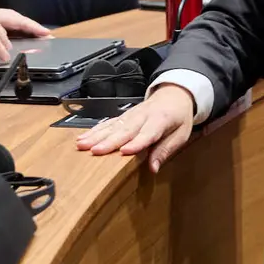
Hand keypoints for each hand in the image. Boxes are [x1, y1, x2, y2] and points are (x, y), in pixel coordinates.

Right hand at [75, 84, 194, 171]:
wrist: (174, 94)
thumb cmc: (179, 117)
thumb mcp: (181, 135)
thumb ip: (166, 150)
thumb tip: (153, 168)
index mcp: (160, 120)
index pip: (147, 133)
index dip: (136, 143)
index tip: (124, 152)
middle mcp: (142, 116)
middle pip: (124, 130)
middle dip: (109, 141)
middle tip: (95, 151)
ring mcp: (130, 115)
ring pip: (112, 126)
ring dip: (96, 135)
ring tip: (82, 144)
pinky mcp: (123, 116)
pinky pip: (108, 123)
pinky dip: (95, 130)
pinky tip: (83, 137)